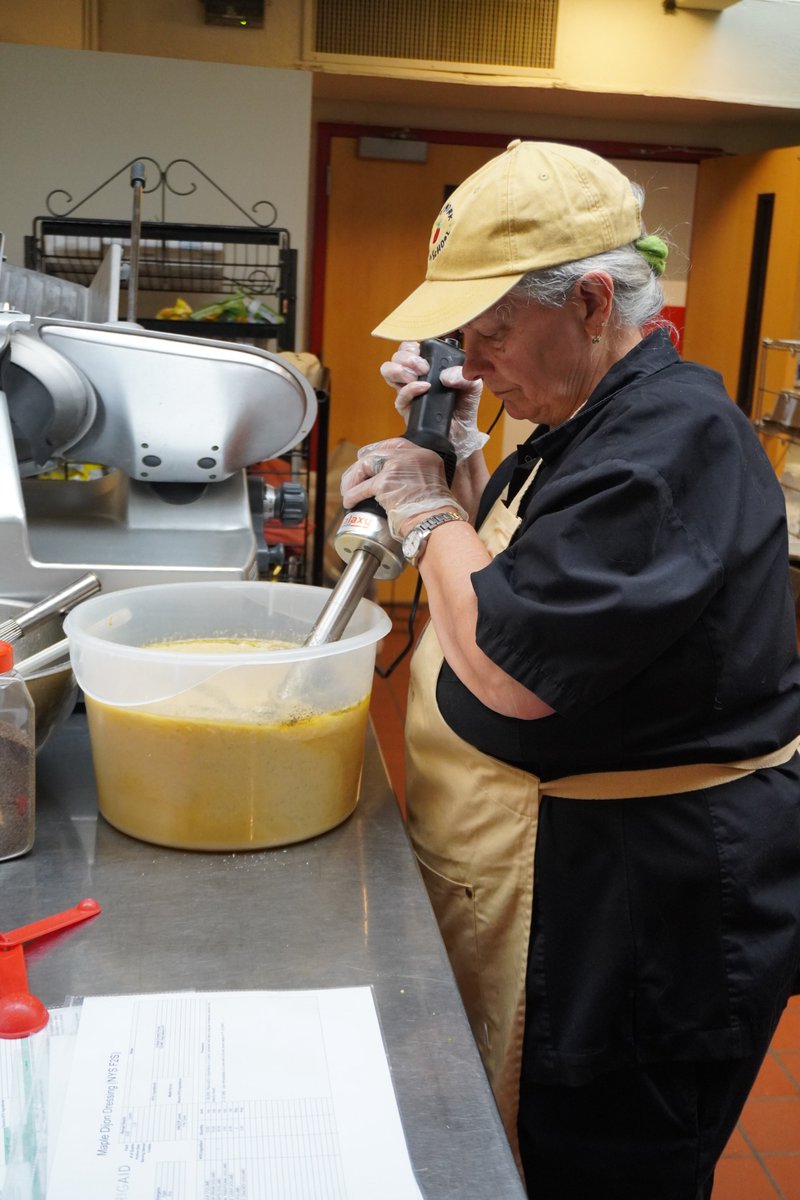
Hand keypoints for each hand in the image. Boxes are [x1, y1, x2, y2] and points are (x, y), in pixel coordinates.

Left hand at [341, 437, 466, 539]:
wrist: (435, 524)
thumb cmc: (434, 513)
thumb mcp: (431, 483)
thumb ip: (415, 475)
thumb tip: (392, 480)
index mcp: (425, 456)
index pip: (395, 444)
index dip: (378, 450)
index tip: (367, 458)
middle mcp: (411, 457)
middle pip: (376, 454)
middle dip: (361, 467)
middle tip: (353, 480)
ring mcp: (397, 467)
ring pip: (365, 466)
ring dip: (353, 480)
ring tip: (348, 491)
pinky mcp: (385, 483)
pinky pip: (362, 487)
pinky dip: (352, 495)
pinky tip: (349, 502)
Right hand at [380, 342, 488, 462]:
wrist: (462, 433)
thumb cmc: (464, 406)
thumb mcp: (472, 385)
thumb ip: (463, 375)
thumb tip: (446, 375)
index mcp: (427, 365)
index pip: (410, 347)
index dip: (412, 346)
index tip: (425, 355)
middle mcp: (414, 376)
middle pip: (396, 356)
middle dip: (407, 357)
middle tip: (423, 367)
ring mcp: (408, 391)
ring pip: (388, 371)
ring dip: (400, 369)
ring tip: (417, 376)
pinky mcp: (406, 408)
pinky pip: (399, 396)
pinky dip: (410, 389)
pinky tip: (423, 388)